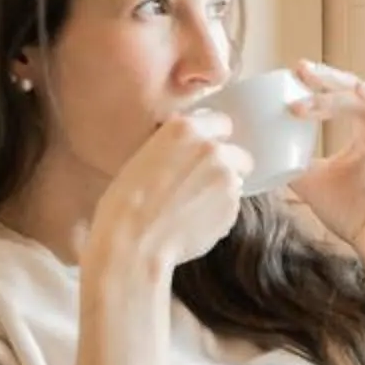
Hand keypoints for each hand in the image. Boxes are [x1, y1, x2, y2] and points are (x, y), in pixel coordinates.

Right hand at [90, 110, 250, 274]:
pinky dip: (219, 213)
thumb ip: (176, 145)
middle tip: (202, 184)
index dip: (214, 139)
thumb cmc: (127, 203)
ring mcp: (226, 179)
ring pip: (236, 182)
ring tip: (192, 207)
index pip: (221, 122)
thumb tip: (192, 149)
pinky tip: (194, 221)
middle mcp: (212, 150)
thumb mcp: (144, 156)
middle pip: (237, 154)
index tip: (206, 153)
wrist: (134, 242)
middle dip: (225, 166)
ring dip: (221, 191)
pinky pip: (231, 207)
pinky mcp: (232, 208)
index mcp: (186, 129)